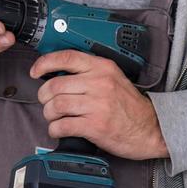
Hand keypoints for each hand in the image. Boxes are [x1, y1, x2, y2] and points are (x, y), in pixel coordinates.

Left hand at [30, 51, 169, 160]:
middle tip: (46, 101)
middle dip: (44, 96)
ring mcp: (97, 105)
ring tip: (53, 117)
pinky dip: (55, 129)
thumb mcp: (112, 77)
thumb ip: (89, 71)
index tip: (35, 72)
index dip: (44, 63)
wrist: (151, 128)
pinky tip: (58, 129)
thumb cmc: (129, 105)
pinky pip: (63, 125)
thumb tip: (57, 73)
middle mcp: (99, 83)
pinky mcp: (95, 126)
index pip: (66, 57)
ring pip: (56, 105)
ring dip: (48, 113)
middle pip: (55, 85)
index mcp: (102, 67)